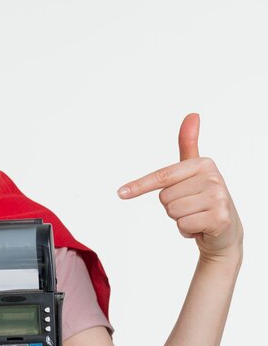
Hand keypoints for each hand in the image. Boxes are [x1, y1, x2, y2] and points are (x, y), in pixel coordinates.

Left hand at [116, 113, 242, 262]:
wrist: (226, 230)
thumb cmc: (204, 197)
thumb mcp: (195, 171)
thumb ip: (189, 144)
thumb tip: (192, 114)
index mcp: (203, 163)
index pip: (162, 176)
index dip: (139, 186)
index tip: (120, 193)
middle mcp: (213, 178)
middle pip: (164, 198)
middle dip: (172, 207)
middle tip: (191, 206)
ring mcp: (218, 198)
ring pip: (172, 212)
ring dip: (180, 219)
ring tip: (196, 215)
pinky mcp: (220, 218)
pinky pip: (183, 225)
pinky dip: (187, 230)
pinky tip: (202, 226)